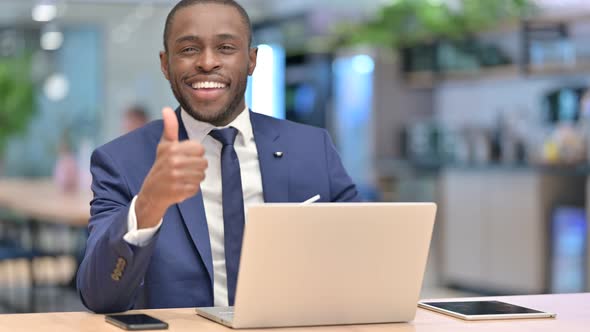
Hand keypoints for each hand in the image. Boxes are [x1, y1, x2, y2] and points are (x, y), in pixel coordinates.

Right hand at [135, 107, 207, 228]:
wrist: (151, 192)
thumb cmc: (161, 166)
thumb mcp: (164, 146)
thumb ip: (169, 128)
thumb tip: (166, 109)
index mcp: (172, 148)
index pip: (200, 149)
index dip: (195, 154)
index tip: (184, 158)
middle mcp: (174, 161)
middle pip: (204, 163)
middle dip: (196, 168)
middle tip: (184, 170)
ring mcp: (176, 177)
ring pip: (201, 176)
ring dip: (194, 179)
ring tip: (182, 178)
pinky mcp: (178, 191)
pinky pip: (196, 188)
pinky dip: (191, 189)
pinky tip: (181, 187)